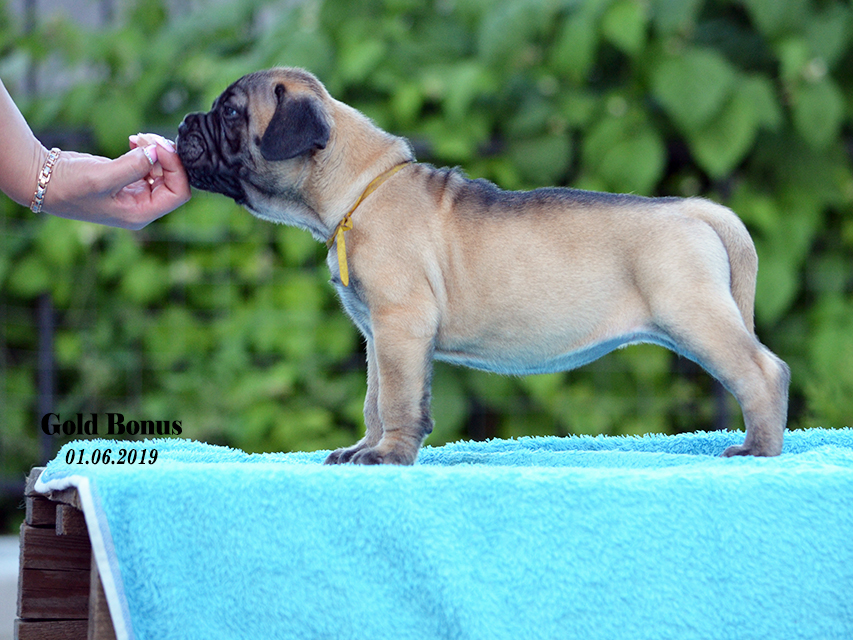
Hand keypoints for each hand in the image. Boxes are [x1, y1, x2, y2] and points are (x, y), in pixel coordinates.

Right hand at [43, 134, 190, 228]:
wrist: (42, 178)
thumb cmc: (69, 185)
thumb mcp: (102, 177)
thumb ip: (133, 166)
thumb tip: (157, 153)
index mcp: (141, 213)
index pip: (178, 194)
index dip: (176, 168)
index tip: (160, 147)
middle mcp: (142, 206)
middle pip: (173, 181)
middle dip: (166, 156)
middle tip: (149, 137)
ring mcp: (135, 193)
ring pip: (163, 170)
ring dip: (156, 151)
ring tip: (140, 137)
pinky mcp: (127, 179)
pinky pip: (149, 165)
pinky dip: (147, 151)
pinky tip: (135, 141)